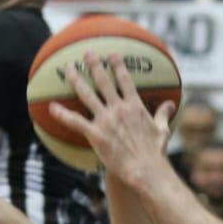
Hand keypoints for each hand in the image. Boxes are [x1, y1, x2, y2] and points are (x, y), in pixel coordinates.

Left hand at [50, 52, 175, 187]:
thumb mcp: (163, 130)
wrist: (146, 170)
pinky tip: (51, 108)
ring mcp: (106, 120)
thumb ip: (163, 114)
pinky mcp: (96, 134)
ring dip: (76, 79)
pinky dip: (62, 114)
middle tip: (86, 53)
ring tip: (68, 68)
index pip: (125, 80)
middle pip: (103, 81)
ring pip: (86, 94)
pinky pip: (75, 121)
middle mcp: (118, 108)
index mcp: (134, 106)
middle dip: (93, 64)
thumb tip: (171, 104)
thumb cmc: (155, 153)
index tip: (111, 55)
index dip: (117, 65)